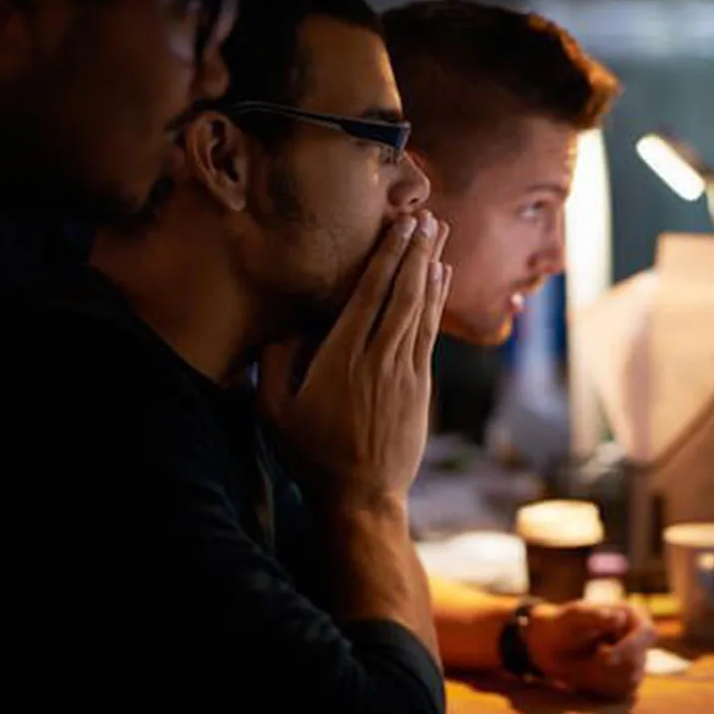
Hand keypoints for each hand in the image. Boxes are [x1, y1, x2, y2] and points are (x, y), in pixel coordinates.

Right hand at [258, 212, 451, 512]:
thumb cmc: (311, 454)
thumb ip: (276, 363)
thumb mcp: (273, 412)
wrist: (361, 497)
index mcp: (340, 359)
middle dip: (415, 252)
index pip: (368, 296)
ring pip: (421, 310)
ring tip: (439, 234)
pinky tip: (439, 279)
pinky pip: (429, 334)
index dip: (387, 257)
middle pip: (402, 294)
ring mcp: (405, 373)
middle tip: (427, 216)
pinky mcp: (421, 387)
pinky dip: (435, 303)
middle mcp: (378, 360)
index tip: (399, 226)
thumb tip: (286, 322)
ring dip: (431, 269)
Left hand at [524, 601, 656, 699]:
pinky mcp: (628, 680)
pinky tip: (589, 677)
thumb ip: (594, 616)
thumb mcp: (574, 617)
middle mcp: (639, 639)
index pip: (647, 633)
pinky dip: (603, 688)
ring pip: (631, 680)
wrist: (551, 647)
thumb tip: (618, 617)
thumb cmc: (563, 625)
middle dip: (609, 666)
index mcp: (632, 616)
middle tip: (587, 661)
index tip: (603, 657)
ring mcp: (637, 660)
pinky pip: (623, 693)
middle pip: (638, 661)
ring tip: (585, 665)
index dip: (631, 647)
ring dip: (603, 678)